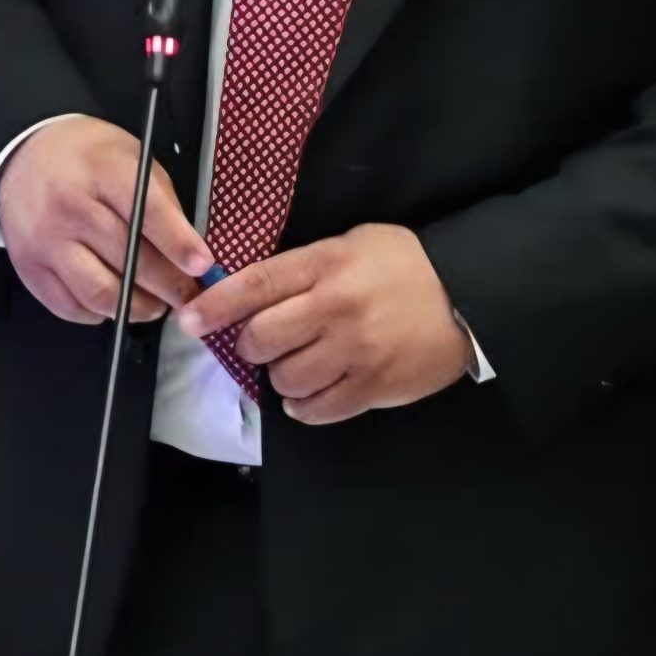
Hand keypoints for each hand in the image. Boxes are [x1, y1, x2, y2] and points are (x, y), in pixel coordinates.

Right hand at [0, 116, 214, 326]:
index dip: (178, 243)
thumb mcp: (132, 158)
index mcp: (102, 171)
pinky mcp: (29, 268)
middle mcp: (70, 206)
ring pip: (100, 292)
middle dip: (168, 285)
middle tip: (188, 296)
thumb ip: (161, 201)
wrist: (25, 157)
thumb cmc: (89, 158)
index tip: (202, 266)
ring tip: (156, 306)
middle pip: (128, 258)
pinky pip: (71, 307)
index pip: (147, 212)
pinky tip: (116, 303)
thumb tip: (189, 251)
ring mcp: (45, 241)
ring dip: (137, 308)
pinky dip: (101, 313)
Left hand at [175, 223, 473, 424]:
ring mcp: (355, 350)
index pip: (256, 284)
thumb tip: (253, 293)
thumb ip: (304, 268)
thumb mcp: (352, 245)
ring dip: (281, 377)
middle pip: (261, 338)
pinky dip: (304, 406)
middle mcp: (336, 306)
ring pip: (285, 378)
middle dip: (251, 345)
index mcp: (326, 264)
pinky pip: (317, 410)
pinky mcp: (373, 386)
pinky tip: (314, 390)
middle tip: (263, 342)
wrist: (467, 296)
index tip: (188, 320)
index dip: (215, 305)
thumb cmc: (404, 265)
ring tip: (298, 365)